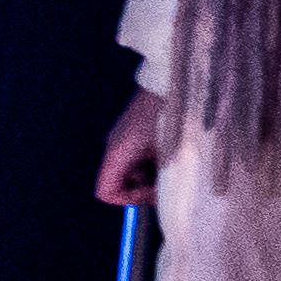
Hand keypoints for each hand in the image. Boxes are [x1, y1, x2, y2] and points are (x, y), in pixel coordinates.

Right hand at [95, 89, 168, 207]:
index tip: (153, 193)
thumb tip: (163, 199)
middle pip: (119, 182)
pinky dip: (153, 163)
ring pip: (131, 172)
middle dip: (143, 188)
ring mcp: (124, 139)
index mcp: (117, 152)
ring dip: (151, 176)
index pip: (106, 191)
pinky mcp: (134, 133)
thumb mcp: (168, 151)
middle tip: (169, 181)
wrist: (170, 80)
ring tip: (173, 165)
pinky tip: (171, 153)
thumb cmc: (168, 114)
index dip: (128, 200)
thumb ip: (161, 178)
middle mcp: (115, 147)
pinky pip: (137, 159)